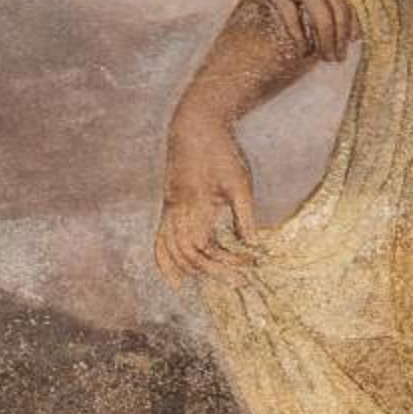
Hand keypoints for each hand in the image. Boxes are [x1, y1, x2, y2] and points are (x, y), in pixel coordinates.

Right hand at [156, 113, 264, 284]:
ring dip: (189, 270)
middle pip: (188, 254)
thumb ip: (244, 216)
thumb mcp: (240, 183)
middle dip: (213, 271)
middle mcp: (176, 211)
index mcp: (195, 205)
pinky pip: (160, 240)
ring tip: (207, 285)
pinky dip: (164, 261)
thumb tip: (252, 245)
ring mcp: (169, 210)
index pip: (206, 248)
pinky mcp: (168, 207)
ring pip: (170, 251)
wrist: (194, 128)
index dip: (228, 261)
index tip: (251, 261)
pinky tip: (174, 277)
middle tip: (238, 280)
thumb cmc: (220, 152)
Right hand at [231, 0, 354, 61]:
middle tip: (339, 57)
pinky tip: (302, 50)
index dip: (353, 21)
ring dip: (327, 39)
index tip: (355, 39)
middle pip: (338, 10)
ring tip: (325, 58)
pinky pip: (292, 16)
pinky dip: (300, 35)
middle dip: (342, 36)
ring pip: (322, 15)